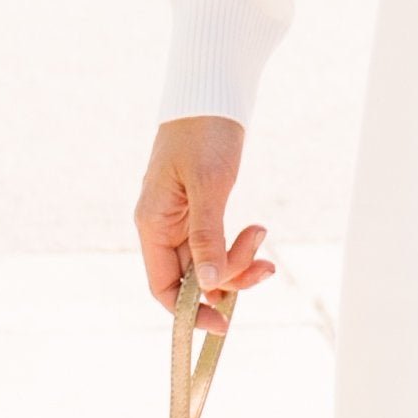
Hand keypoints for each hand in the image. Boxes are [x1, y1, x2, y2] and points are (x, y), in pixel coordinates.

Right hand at [135, 116, 275, 328]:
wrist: (210, 94)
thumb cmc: (203, 133)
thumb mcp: (208, 185)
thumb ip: (206, 235)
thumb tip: (210, 282)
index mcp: (153, 223)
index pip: (163, 287)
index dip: (190, 311)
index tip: (223, 323)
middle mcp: (163, 226)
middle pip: (193, 277)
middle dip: (230, 277)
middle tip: (265, 263)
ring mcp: (181, 219)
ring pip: (210, 262)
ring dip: (239, 260)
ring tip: (263, 234)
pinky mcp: (201, 209)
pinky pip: (217, 243)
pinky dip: (238, 244)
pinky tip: (258, 230)